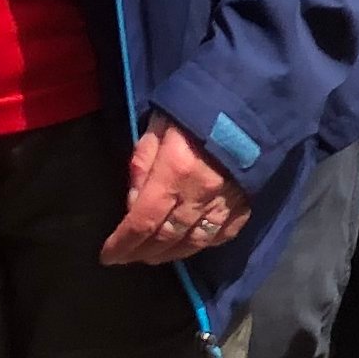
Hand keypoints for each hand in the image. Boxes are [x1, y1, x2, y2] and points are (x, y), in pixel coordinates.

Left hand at [103, 119, 250, 264]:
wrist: (250, 101)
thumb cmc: (196, 110)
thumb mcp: (158, 127)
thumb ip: (142, 164)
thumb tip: (132, 204)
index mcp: (174, 172)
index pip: (142, 221)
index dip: (123, 244)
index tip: (108, 256)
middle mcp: (199, 194)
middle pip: (166, 238)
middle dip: (142, 252)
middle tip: (128, 256)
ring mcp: (225, 202)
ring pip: (194, 242)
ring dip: (170, 254)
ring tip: (154, 256)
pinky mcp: (246, 203)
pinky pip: (222, 235)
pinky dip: (203, 245)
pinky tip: (190, 245)